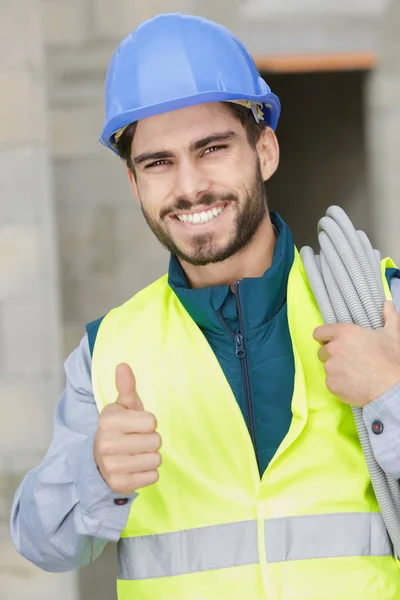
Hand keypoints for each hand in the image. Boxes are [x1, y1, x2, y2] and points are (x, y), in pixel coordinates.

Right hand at [94, 363, 161, 493]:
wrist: (99, 461)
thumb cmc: (119, 428)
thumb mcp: (122, 406)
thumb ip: (126, 386)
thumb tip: (123, 365)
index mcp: (108, 420)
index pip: (152, 421)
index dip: (147, 422)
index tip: (135, 425)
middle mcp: (106, 443)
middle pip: (156, 441)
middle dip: (150, 440)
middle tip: (136, 441)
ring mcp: (112, 466)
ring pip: (156, 459)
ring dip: (150, 457)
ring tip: (136, 454)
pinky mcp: (119, 484)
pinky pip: (153, 477)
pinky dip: (148, 473)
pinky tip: (135, 467)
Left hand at [313, 301, 399, 406]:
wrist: (391, 388)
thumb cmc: (391, 360)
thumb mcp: (392, 334)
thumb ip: (388, 317)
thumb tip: (387, 304)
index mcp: (344, 333)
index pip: (319, 332)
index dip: (325, 337)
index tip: (332, 342)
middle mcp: (333, 348)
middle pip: (322, 351)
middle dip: (332, 355)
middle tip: (348, 359)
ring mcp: (330, 367)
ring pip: (327, 367)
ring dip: (336, 369)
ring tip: (353, 372)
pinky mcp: (331, 384)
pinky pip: (330, 382)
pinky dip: (339, 383)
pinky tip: (353, 383)